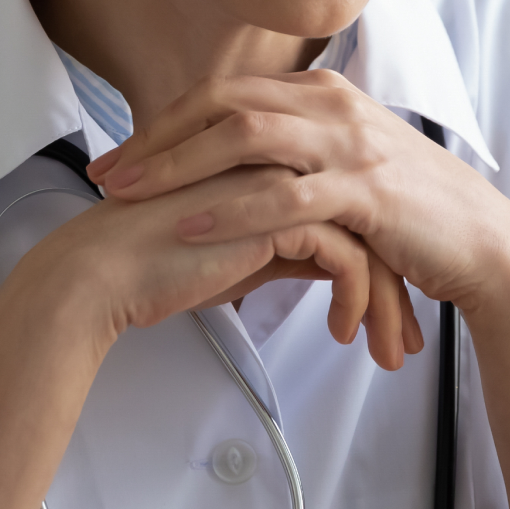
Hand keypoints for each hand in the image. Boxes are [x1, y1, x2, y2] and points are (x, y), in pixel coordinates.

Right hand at [9, 166, 421, 368]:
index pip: (351, 201)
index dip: (380, 254)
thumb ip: (287, 238)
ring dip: (387, 301)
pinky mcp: (276, 213)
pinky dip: (356, 301)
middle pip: (371, 217)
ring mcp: (282, 179)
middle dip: (398, 282)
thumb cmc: (160, 261)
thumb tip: (334, 260)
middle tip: (406, 335)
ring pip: (369, 238)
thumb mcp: (240, 246)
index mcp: (275, 159)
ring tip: (388, 349)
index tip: (394, 303)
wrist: (103, 271)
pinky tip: (345, 333)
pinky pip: (346, 259)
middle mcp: (284, 159)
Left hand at [86, 71, 509, 315]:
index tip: (118, 155)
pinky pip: (286, 195)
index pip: (224, 93)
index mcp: (322, 94)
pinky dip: (232, 209)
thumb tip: (233, 164)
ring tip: (131, 196)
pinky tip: (192, 226)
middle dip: (156, 140)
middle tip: (104, 173)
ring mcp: (351, 145)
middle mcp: (333, 107)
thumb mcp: (347, 166)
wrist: (485, 245)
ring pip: (246, 139)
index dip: (164, 122)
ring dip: (179, 167)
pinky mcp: (367, 192)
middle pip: (223, 105)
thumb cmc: (412, 213)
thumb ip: (295, 154)